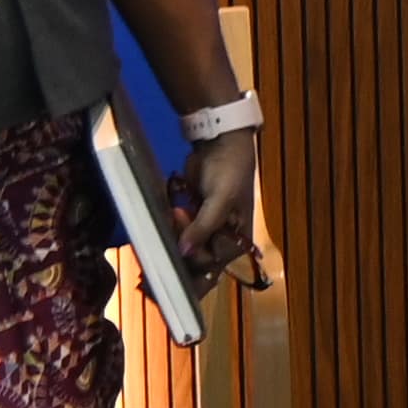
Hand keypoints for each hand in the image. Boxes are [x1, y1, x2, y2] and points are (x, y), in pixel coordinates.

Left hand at [172, 130, 269, 280]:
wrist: (222, 143)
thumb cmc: (230, 171)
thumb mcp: (221, 200)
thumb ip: (203, 227)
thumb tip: (184, 252)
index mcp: (237, 240)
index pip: (212, 263)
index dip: (194, 259)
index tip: (180, 246)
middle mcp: (222, 240)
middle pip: (196, 259)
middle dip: (181, 246)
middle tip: (177, 219)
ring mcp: (205, 229)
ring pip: (185, 247)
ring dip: (174, 234)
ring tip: (175, 211)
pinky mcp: (192, 218)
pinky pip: (178, 231)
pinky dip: (171, 226)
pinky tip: (170, 213)